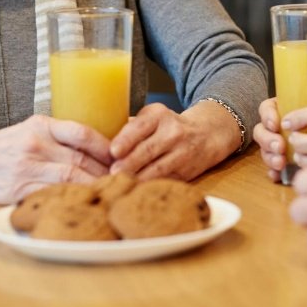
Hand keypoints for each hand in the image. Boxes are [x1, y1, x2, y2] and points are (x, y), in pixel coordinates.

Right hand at [0, 115, 111, 203]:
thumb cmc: (1, 147)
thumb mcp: (29, 130)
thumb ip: (59, 136)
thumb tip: (99, 147)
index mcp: (41, 125)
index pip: (83, 133)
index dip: (106, 146)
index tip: (122, 155)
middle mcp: (36, 144)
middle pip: (82, 158)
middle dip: (107, 170)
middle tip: (125, 179)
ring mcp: (26, 167)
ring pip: (71, 177)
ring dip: (94, 185)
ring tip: (111, 191)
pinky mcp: (18, 190)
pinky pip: (52, 194)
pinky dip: (71, 198)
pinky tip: (84, 202)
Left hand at [109, 100, 237, 180]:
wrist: (207, 134)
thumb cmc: (168, 126)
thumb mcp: (152, 117)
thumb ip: (131, 129)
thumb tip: (99, 148)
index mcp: (159, 115)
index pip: (140, 126)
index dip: (126, 140)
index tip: (113, 151)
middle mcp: (173, 132)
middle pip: (147, 150)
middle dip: (128, 163)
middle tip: (112, 172)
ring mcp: (181, 153)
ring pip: (157, 169)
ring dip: (137, 178)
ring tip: (121, 184)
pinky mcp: (186, 172)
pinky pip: (165, 181)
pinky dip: (149, 187)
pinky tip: (135, 192)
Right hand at [253, 97, 306, 179]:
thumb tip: (289, 124)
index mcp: (284, 108)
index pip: (267, 108)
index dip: (267, 116)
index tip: (275, 125)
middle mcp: (279, 127)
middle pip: (262, 131)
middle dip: (267, 140)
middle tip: (279, 147)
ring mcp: (280, 145)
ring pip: (265, 150)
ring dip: (269, 157)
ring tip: (280, 163)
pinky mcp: (285, 162)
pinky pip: (273, 167)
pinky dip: (273, 172)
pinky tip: (277, 176)